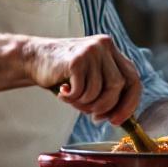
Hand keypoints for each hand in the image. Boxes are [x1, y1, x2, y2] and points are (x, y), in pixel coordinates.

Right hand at [25, 34, 141, 124]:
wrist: (34, 58)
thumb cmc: (64, 73)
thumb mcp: (91, 76)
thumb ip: (107, 89)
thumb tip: (120, 117)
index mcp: (112, 50)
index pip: (133, 79)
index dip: (129, 103)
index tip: (117, 120)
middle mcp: (104, 46)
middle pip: (118, 85)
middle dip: (107, 106)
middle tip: (94, 117)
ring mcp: (91, 51)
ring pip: (99, 90)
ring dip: (85, 103)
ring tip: (72, 99)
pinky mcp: (76, 60)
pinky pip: (82, 90)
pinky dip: (72, 99)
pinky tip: (63, 93)